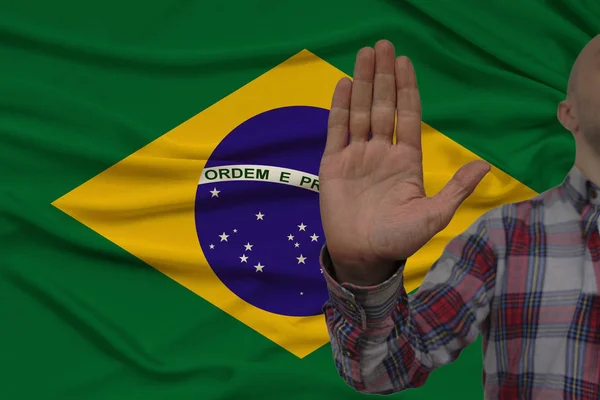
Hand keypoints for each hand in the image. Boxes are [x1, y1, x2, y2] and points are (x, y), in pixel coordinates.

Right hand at [319, 40, 489, 285]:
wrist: (363, 256)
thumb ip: (456, 188)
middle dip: (382, 76)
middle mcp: (381, 151)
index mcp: (406, 159)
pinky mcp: (333, 163)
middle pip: (382, 105)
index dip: (406, 89)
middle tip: (382, 45)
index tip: (405, 62)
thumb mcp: (433, 215)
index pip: (407, 115)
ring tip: (364, 55)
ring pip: (359, 111)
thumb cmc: (399, 239)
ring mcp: (356, 155)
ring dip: (361, 83)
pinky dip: (339, 107)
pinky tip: (342, 85)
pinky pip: (336, 130)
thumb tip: (485, 164)